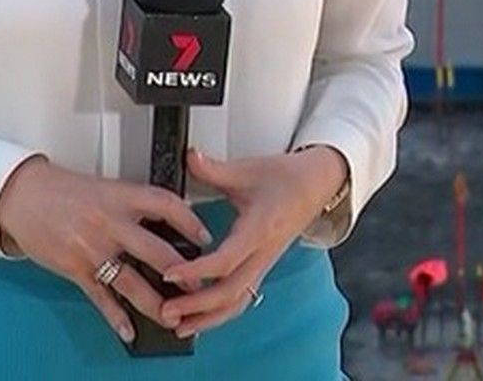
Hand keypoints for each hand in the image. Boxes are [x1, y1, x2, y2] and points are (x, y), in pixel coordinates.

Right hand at [0, 156, 215, 342]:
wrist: (22, 196)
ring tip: (173, 316)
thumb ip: (132, 205)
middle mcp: (110, 222)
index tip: (206, 237)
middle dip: (182, 274)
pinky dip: (116, 317)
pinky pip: (101, 298)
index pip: (166, 205)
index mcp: (120, 196)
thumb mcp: (104, 188)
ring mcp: (92, 248)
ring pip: (132, 282)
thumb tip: (165, 224)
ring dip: (156, 304)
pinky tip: (129, 330)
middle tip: (200, 286)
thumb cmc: (64, 191)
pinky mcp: (75, 269)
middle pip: (156, 251)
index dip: (190, 221)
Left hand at [156, 146, 346, 337]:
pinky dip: (219, 312)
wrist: (316, 184)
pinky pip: (241, 298)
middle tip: (165, 311)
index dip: (196, 270)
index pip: (226, 260)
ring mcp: (263, 264)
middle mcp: (262, 253)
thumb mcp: (248, 169)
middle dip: (197, 306)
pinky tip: (198, 318)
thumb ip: (214, 168)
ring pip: (237, 303)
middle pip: (231, 292)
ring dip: (208, 318)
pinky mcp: (261, 268)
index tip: (168, 273)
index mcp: (259, 229)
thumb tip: (190, 157)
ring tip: (178, 326)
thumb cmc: (286, 178)